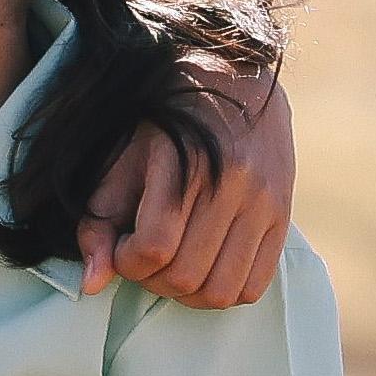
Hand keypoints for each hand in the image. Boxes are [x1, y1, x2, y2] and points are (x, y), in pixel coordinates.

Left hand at [77, 70, 298, 309]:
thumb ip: (99, 222)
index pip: (152, 247)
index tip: (122, 247)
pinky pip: (254, 286)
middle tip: (144, 260)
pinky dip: (224, 291)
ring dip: (187, 294)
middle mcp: (232, 184)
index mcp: (186, 162)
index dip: (126, 262)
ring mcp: (264, 203)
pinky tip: (204, 266)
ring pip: (221, 290)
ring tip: (173, 266)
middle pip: (186, 276)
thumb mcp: (121, 159)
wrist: (235, 81)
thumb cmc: (165, 125)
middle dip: (154, 281)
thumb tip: (93, 285)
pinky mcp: (283, 218)